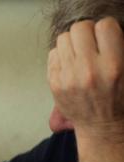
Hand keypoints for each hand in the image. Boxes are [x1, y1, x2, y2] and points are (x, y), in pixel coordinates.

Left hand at [48, 17, 123, 139]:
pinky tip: (71, 65)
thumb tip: (103, 30)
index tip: (106, 37)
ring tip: (80, 53)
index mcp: (113, 65)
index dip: (106, 29)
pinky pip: (53, 54)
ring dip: (72, 43)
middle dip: (86, 32)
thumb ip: (117, 49)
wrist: (102, 126)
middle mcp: (89, 70)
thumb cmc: (119, 98)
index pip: (104, 25)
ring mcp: (68, 77)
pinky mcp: (54, 83)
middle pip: (79, 28)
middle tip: (90, 43)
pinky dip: (61, 55)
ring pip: (63, 39)